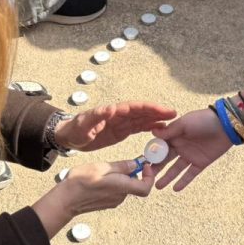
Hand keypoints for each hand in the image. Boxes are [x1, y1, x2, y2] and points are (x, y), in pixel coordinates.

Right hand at [31, 161, 154, 236]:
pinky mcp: (106, 203)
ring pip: (125, 187)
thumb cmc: (81, 181)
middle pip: (135, 185)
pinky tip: (100, 177)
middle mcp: (120, 197)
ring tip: (107, 169)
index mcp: (122, 187)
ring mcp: (113, 202)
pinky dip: (114, 183)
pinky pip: (116, 191)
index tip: (144, 166)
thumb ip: (121, 166)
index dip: (149, 177)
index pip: (146, 188)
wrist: (66, 200)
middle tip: (123, 162)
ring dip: (122, 178)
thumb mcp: (102, 167)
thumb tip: (136, 164)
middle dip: (133, 173)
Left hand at [55, 101, 177, 151]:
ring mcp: (121, 123)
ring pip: (142, 119)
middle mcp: (119, 115)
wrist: (69, 137)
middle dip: (158, 112)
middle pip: (142, 111)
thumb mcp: (83, 124)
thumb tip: (111, 108)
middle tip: (174, 114)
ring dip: (156, 119)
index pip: (134, 107)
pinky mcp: (121, 131)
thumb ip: (97, 115)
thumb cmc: (74, 130)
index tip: (163, 110)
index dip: (149, 108)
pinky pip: (138, 128)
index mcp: (112, 111)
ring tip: (171, 121)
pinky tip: (160, 130)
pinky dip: (149, 127)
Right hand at [150, 108, 234, 190]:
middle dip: (156, 169)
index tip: (143, 163)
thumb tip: (153, 132)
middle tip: (147, 177)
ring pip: (176, 169)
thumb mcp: (184, 123)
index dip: (152, 155)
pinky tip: (175, 189)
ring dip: (167, 177)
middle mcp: (180, 146)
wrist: (226, 125)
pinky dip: (183, 182)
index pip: (160, 147)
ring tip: (158, 187)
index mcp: (175, 135)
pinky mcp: (201, 163)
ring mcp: (190, 156)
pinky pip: (190, 174)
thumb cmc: (203, 120)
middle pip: (166, 160)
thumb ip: (169, 130)